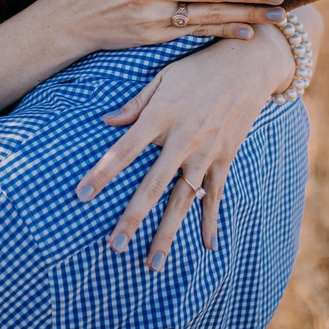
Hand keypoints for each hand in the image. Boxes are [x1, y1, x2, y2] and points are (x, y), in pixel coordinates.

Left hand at [73, 31, 295, 269]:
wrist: (248, 64)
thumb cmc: (198, 68)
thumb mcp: (163, 78)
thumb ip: (135, 103)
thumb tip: (106, 121)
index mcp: (161, 116)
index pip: (124, 151)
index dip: (101, 174)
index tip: (81, 195)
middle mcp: (183, 139)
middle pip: (153, 185)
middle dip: (133, 218)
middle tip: (114, 246)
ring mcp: (207, 152)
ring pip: (183, 200)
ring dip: (168, 233)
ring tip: (153, 263)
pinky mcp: (226, 157)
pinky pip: (216, 195)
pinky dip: (211, 220)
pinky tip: (208, 246)